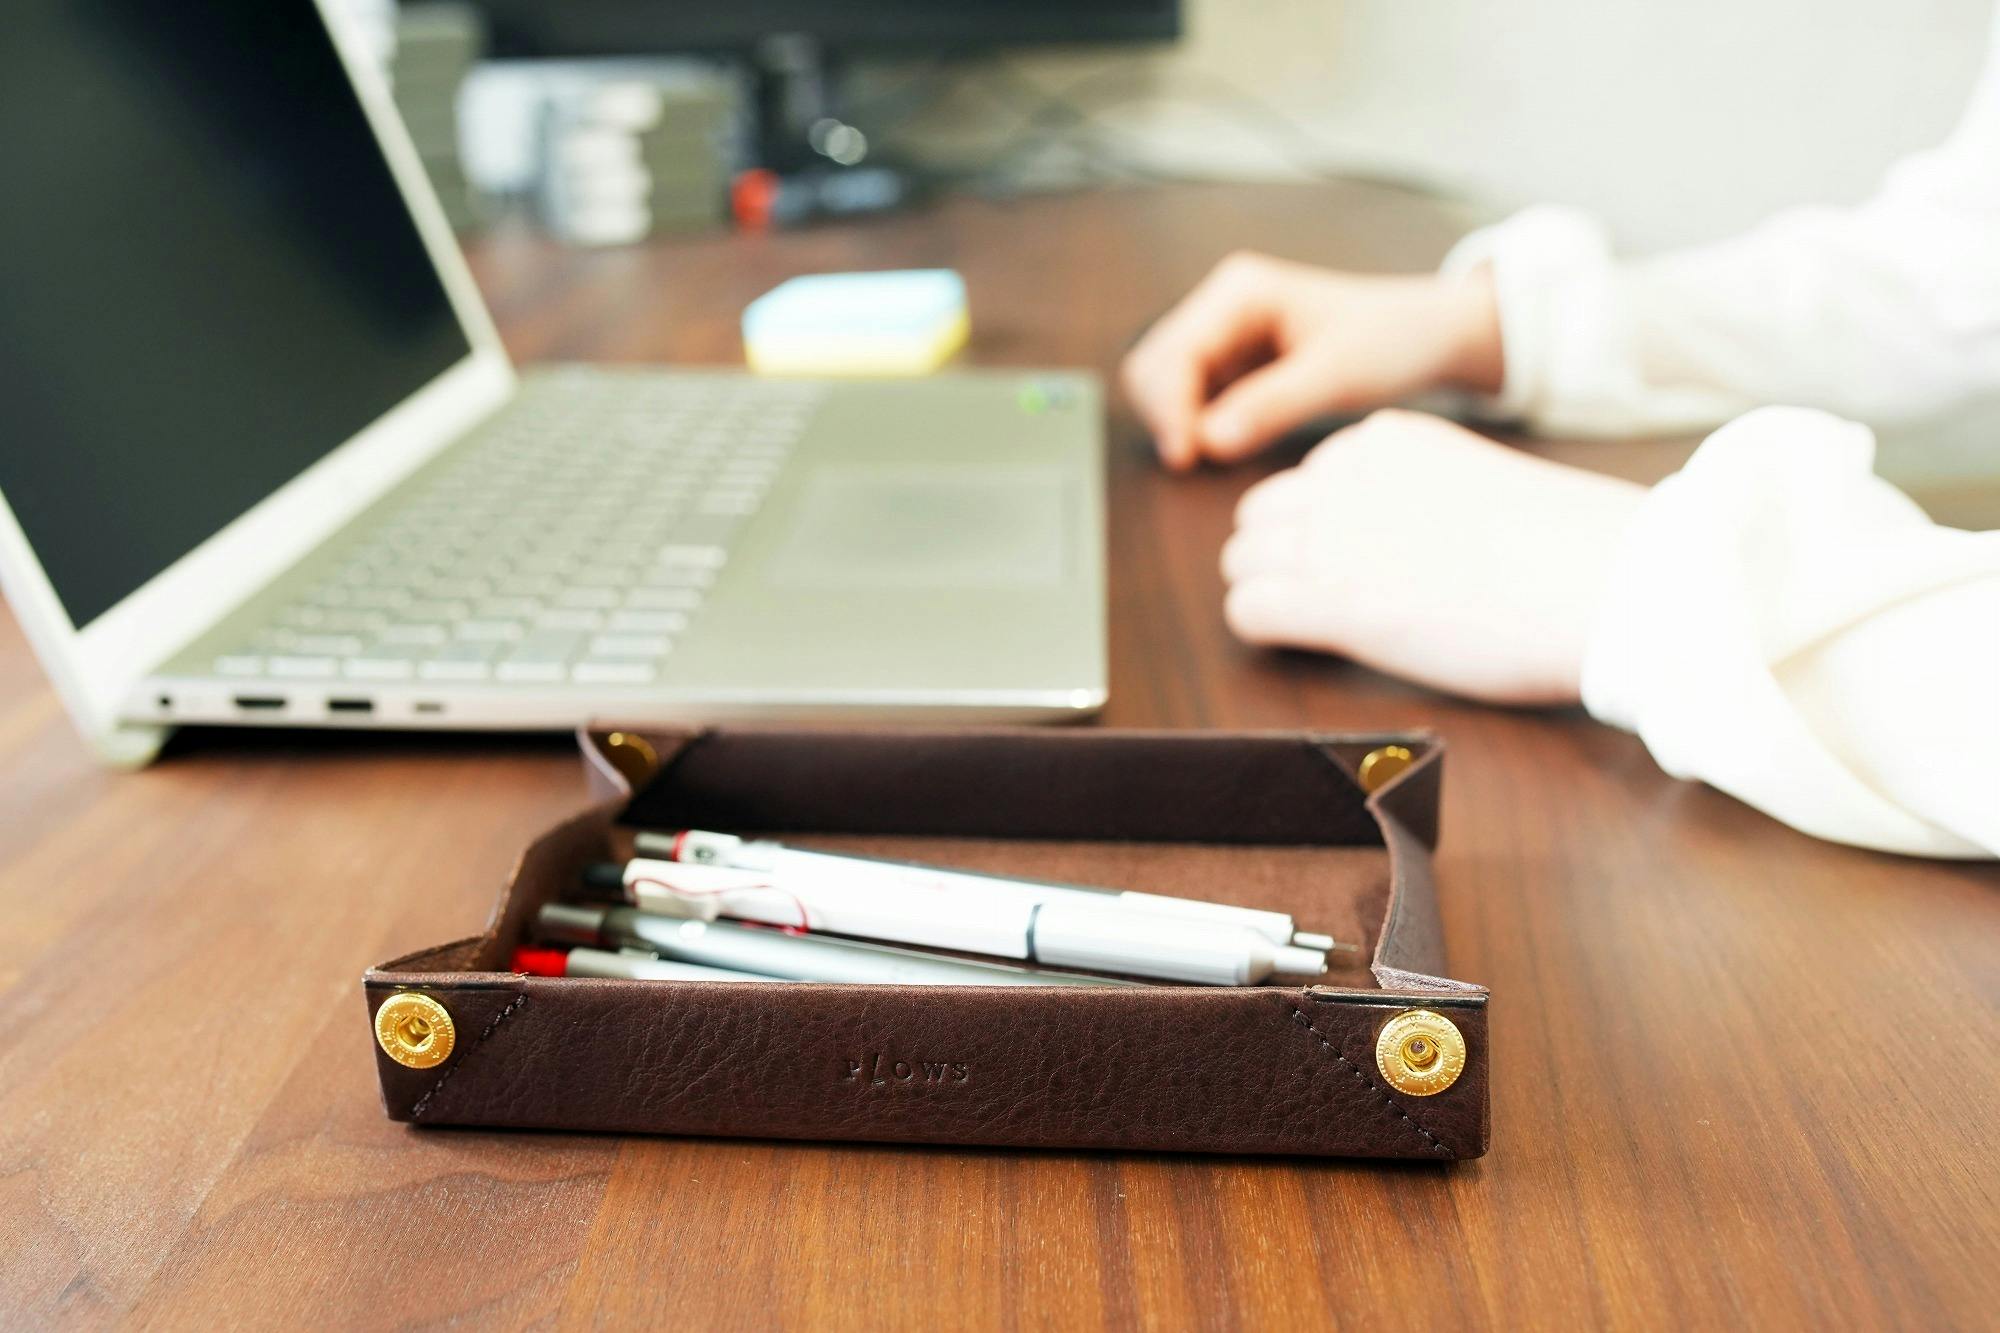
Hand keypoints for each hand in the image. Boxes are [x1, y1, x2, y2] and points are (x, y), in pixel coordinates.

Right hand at [1121, 252, 1503, 470]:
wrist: (1425, 334)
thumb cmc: (1389, 341)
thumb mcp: (1337, 375)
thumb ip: (1272, 405)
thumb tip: (1209, 442)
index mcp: (1239, 291)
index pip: (1174, 352)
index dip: (1169, 406)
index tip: (1185, 457)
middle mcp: (1220, 306)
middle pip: (1153, 365)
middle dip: (1165, 414)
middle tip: (1197, 463)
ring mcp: (1222, 335)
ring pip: (1163, 384)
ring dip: (1177, 421)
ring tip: (1214, 454)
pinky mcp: (1230, 364)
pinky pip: (1190, 398)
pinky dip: (1195, 425)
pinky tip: (1226, 443)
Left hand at [1221, 411, 1645, 704]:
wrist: (1608, 581)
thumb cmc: (1569, 548)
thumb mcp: (1474, 487)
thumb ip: (1418, 497)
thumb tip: (1395, 538)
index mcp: (1383, 442)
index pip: (1309, 478)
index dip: (1319, 526)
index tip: (1355, 558)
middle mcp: (1345, 479)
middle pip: (1261, 515)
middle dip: (1278, 555)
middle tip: (1320, 596)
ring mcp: (1332, 539)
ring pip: (1243, 560)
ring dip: (1266, 589)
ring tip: (1313, 623)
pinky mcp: (1334, 603)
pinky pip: (1250, 609)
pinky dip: (1263, 627)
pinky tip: (1298, 642)